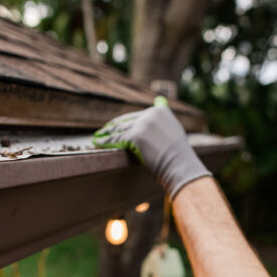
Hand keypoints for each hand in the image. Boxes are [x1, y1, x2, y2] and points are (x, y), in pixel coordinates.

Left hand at [93, 105, 210, 199]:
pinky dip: (105, 142)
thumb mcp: (172, 133)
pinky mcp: (134, 136)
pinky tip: (98, 143)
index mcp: (160, 111)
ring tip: (96, 137)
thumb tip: (149, 126)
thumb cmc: (177, 156)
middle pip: (125, 120)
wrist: (180, 165)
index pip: (136, 116)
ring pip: (119, 129)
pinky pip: (116, 139)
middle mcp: (150, 114)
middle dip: (112, 127)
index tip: (115, 124)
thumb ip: (160, 125)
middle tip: (102, 131)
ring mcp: (142, 124)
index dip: (123, 121)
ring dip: (105, 134)